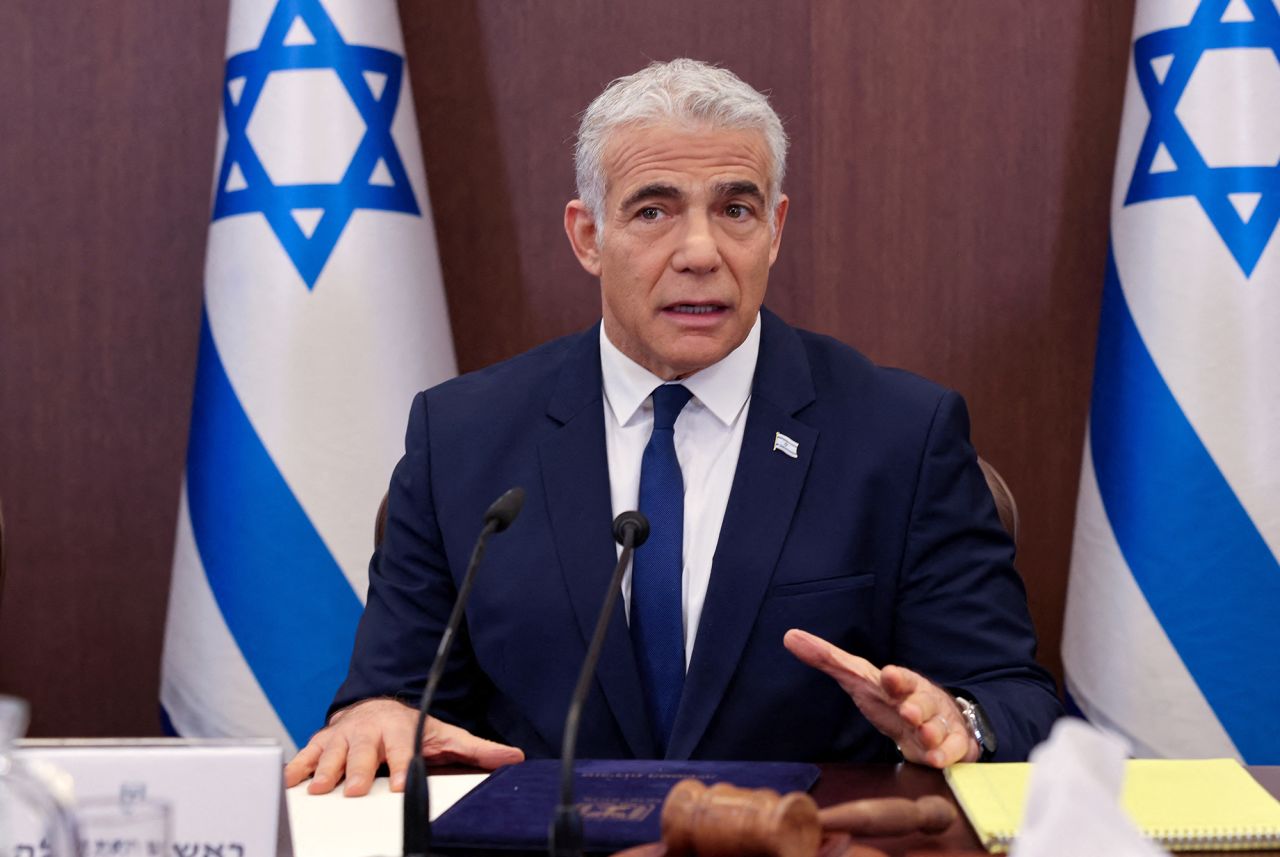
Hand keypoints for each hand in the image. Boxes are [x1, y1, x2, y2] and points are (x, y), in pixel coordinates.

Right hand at [283, 698, 524, 795]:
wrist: (376, 709)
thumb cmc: (411, 729)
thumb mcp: (444, 736)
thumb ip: (477, 749)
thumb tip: (514, 757)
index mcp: (399, 729)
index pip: (402, 749)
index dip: (401, 766)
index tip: (398, 784)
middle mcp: (369, 731)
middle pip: (362, 753)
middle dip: (355, 771)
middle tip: (351, 790)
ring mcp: (342, 737)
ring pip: (331, 753)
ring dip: (324, 771)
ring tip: (318, 790)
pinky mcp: (321, 743)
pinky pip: (305, 755)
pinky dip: (296, 768)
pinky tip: (290, 783)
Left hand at [783, 629, 979, 767]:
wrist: (933, 717)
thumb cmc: (889, 697)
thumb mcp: (858, 679)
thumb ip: (827, 660)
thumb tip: (789, 636)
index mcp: (900, 684)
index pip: (899, 677)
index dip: (895, 678)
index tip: (890, 675)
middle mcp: (922, 700)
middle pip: (921, 701)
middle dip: (916, 706)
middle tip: (907, 712)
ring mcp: (938, 722)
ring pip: (938, 725)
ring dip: (931, 731)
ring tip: (924, 736)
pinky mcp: (951, 744)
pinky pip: (954, 749)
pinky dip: (947, 753)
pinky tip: (936, 759)